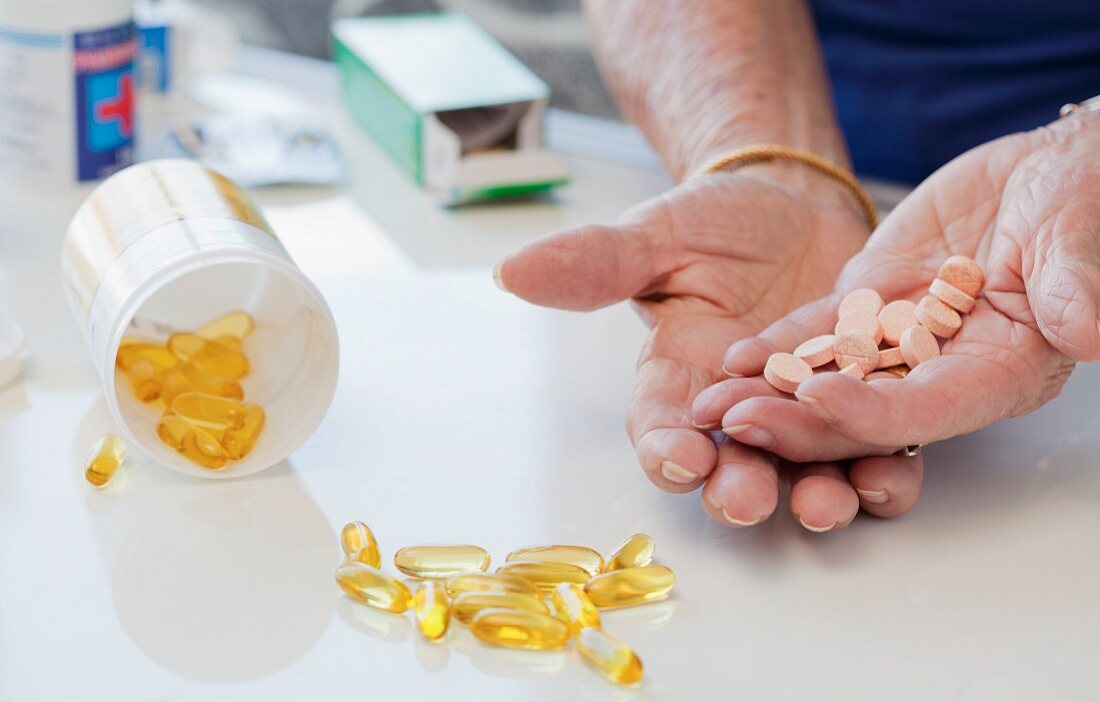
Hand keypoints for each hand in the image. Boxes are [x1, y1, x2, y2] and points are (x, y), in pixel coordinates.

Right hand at [495, 163, 920, 529]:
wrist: (795, 206)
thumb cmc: (716, 222)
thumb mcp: (658, 235)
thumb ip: (595, 262)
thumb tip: (511, 270)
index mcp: (677, 379)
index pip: (659, 426)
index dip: (665, 449)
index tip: (679, 457)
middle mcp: (735, 413)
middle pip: (731, 466)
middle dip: (739, 488)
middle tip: (749, 499)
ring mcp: (801, 413)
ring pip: (804, 471)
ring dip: (815, 495)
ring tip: (827, 504)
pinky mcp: (861, 402)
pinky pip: (871, 445)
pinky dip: (883, 467)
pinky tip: (890, 474)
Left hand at [694, 116, 1099, 467]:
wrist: (1042, 175)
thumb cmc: (1078, 201)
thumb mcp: (1079, 232)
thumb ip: (1075, 282)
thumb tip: (1090, 329)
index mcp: (1000, 371)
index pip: (929, 406)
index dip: (872, 410)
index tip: (816, 397)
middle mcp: (942, 370)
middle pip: (863, 412)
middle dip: (797, 423)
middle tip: (734, 424)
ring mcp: (899, 344)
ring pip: (828, 381)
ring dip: (769, 397)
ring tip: (709, 407)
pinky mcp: (869, 311)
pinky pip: (817, 336)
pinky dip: (776, 349)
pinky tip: (732, 361)